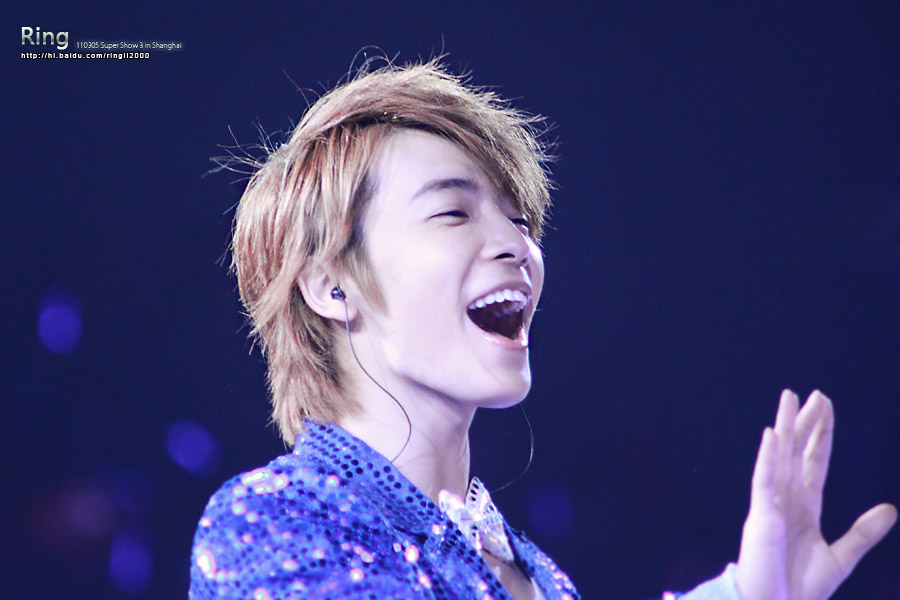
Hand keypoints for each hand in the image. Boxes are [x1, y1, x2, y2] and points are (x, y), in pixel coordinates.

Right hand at [734, 390, 896, 599]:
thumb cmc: (798, 588)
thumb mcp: (840, 558)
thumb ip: (863, 532)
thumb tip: (891, 508)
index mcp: (804, 506)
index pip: (815, 461)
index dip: (821, 434)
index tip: (825, 407)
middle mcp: (786, 499)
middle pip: (797, 451)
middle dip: (805, 422)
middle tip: (813, 393)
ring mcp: (771, 505)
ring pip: (780, 457)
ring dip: (785, 427)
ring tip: (789, 399)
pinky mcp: (761, 517)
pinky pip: (764, 481)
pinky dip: (767, 457)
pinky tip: (772, 434)